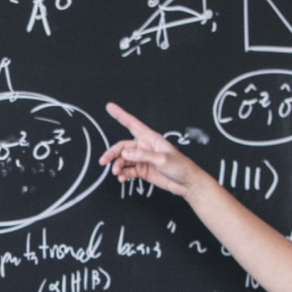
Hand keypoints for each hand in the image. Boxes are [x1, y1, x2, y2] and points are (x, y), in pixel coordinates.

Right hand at [98, 103, 215, 196]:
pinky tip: (122, 178)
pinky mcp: (143, 170)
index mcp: (151, 138)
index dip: (121, 115)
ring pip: (123, 160)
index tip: (110, 107)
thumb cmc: (180, 167)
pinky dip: (123, 174)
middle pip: (123, 146)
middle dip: (112, 153)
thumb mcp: (162, 159)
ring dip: (117, 165)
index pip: (132, 124)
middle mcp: (145, 147)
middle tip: (104, 161)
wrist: (187, 183)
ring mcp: (143, 159)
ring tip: (116, 173)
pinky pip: (128, 170)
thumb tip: (125, 153)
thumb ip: (143, 156)